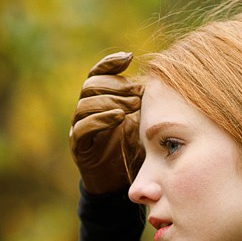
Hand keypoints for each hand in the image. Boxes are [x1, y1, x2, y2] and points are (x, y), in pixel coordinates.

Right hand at [69, 51, 144, 193]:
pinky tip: (119, 117)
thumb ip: (145, 101)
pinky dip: (101, 119)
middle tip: (138, 91)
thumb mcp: (143, 120)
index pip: (97, 73)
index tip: (130, 57)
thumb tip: (163, 76)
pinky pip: (83, 128)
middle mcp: (85, 111)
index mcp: (99, 100)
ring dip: (111, 100)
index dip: (110, 63)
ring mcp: (79, 128)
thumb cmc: (133, 148)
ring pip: (86, 104)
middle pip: (91, 85)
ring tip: (133, 104)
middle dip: (116, 85)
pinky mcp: (79, 147)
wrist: (120, 182)